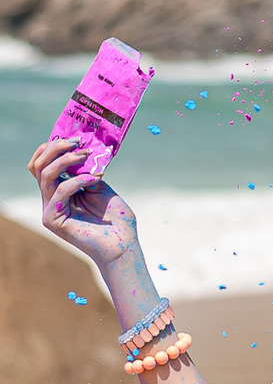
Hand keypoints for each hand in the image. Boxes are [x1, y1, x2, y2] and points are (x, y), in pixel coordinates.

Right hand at [28, 138, 140, 269]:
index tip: (76, 138)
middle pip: (37, 166)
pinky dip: (77, 180)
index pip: (42, 164)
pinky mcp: (53, 220)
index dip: (53, 147)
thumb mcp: (100, 186)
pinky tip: (94, 178)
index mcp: (60, 190)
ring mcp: (50, 210)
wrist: (123, 245)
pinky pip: (59, 191)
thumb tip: (78, 150)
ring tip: (86, 156)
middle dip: (56, 148)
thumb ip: (85, 170)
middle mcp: (51, 199)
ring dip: (66, 160)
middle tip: (79, 143)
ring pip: (45, 175)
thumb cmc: (116, 219)